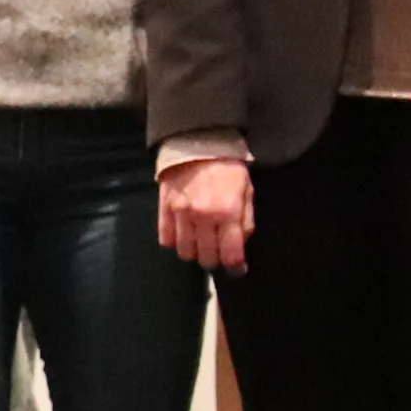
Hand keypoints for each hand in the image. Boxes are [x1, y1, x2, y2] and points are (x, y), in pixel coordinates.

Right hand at [156, 158, 252, 272]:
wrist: (197, 142)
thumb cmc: (227, 167)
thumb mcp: (247, 191)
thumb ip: (246, 221)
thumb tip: (240, 246)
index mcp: (227, 212)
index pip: (230, 254)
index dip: (235, 266)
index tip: (237, 268)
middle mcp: (203, 217)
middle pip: (206, 257)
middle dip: (215, 260)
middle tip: (219, 253)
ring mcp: (180, 214)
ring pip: (185, 252)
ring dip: (195, 253)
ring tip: (201, 244)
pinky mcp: (164, 209)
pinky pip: (166, 239)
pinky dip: (175, 242)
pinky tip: (184, 234)